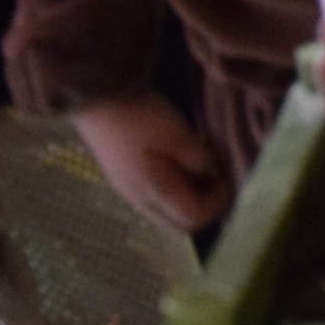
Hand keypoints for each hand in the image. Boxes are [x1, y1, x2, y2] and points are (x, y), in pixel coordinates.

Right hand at [70, 93, 229, 230]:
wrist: (98, 101)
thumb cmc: (141, 118)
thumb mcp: (178, 135)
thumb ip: (199, 159)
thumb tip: (211, 173)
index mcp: (154, 192)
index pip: (194, 218)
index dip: (218, 202)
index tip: (226, 176)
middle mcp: (140, 202)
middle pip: (180, 223)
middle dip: (206, 205)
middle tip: (217, 177)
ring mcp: (129, 193)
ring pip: (167, 213)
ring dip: (190, 198)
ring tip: (200, 169)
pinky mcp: (123, 181)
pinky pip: (156, 199)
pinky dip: (175, 190)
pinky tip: (179, 166)